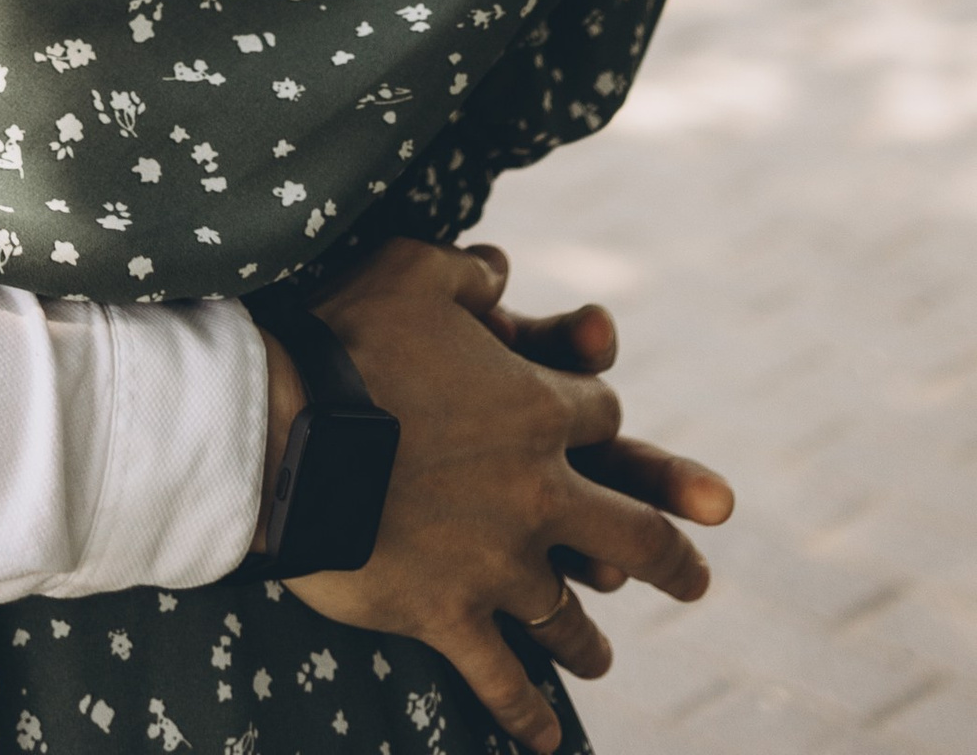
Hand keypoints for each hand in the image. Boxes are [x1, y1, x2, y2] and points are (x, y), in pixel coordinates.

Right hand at [278, 240, 731, 754]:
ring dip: (590, 639)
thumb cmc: (343, 336)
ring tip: (600, 658)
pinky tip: (546, 738)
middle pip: (634, 533)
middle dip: (670, 556)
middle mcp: (538, 493)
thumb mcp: (410, 269)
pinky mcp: (450, 615)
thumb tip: (501, 270)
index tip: (591, 423)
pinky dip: (525, 713)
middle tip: (695, 581)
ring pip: (571, 616)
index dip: (599, 414)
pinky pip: (502, 678)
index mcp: (538, 409)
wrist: (281, 428)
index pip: (602, 413)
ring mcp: (498, 563)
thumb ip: (466, 272)